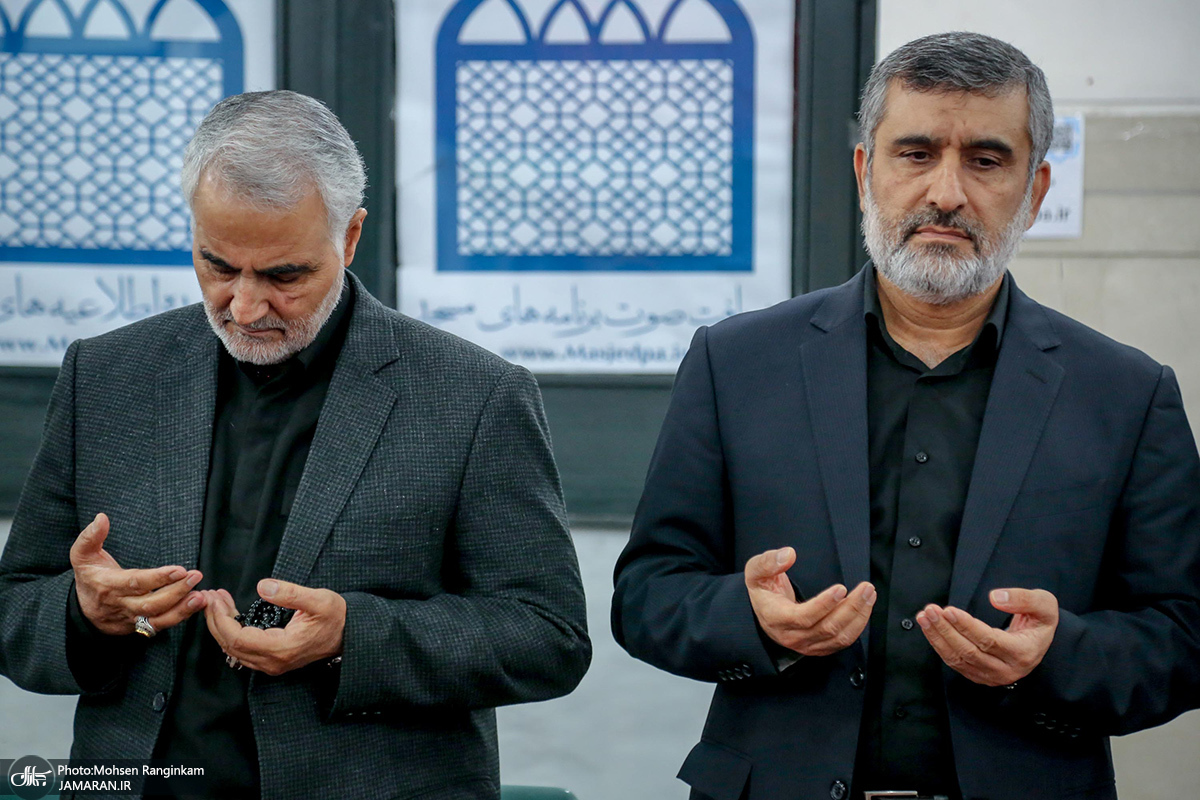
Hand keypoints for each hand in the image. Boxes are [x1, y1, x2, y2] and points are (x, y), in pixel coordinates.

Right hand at [70, 513, 204, 635]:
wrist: (83, 611)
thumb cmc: (89, 577)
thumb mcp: (82, 555)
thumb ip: (90, 537)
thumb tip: (101, 518)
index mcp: (109, 585)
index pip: (136, 583)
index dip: (158, 578)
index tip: (180, 570)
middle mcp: (122, 604)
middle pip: (151, 603)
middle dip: (176, 591)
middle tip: (196, 576)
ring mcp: (131, 617)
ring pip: (158, 619)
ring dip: (182, 609)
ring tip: (200, 597)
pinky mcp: (140, 626)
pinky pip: (161, 625)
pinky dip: (180, 616)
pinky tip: (195, 605)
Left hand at [201, 579, 346, 675]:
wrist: (348, 634)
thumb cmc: (336, 617)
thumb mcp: (319, 600)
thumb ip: (290, 593)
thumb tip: (263, 586)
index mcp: (282, 648)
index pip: (238, 638)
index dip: (222, 619)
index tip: (215, 598)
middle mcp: (273, 662)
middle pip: (230, 645)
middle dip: (215, 620)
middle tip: (209, 596)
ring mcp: (272, 664)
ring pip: (233, 649)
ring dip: (221, 626)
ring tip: (217, 601)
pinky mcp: (272, 660)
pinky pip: (242, 650)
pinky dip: (230, 632)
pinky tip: (230, 614)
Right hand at [745, 547, 875, 655]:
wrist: (763, 610)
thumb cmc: (762, 589)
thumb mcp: (756, 571)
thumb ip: (768, 562)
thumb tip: (788, 554)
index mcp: (776, 618)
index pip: (803, 617)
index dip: (824, 604)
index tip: (841, 588)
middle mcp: (792, 636)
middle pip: (827, 628)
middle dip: (851, 608)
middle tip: (866, 588)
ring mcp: (806, 645)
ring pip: (839, 637)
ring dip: (858, 616)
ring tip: (869, 595)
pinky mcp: (819, 647)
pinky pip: (842, 642)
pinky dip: (857, 626)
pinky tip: (863, 608)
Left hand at [916, 588, 1058, 686]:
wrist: (1039, 642)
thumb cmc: (1040, 621)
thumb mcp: (1044, 605)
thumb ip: (1023, 599)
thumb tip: (995, 597)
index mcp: (1023, 653)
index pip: (989, 641)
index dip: (966, 626)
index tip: (949, 610)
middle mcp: (1007, 670)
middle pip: (969, 652)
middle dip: (946, 630)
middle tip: (930, 611)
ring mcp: (991, 676)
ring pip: (958, 659)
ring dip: (938, 637)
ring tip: (925, 617)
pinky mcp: (979, 675)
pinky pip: (955, 663)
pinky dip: (939, 645)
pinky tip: (930, 629)